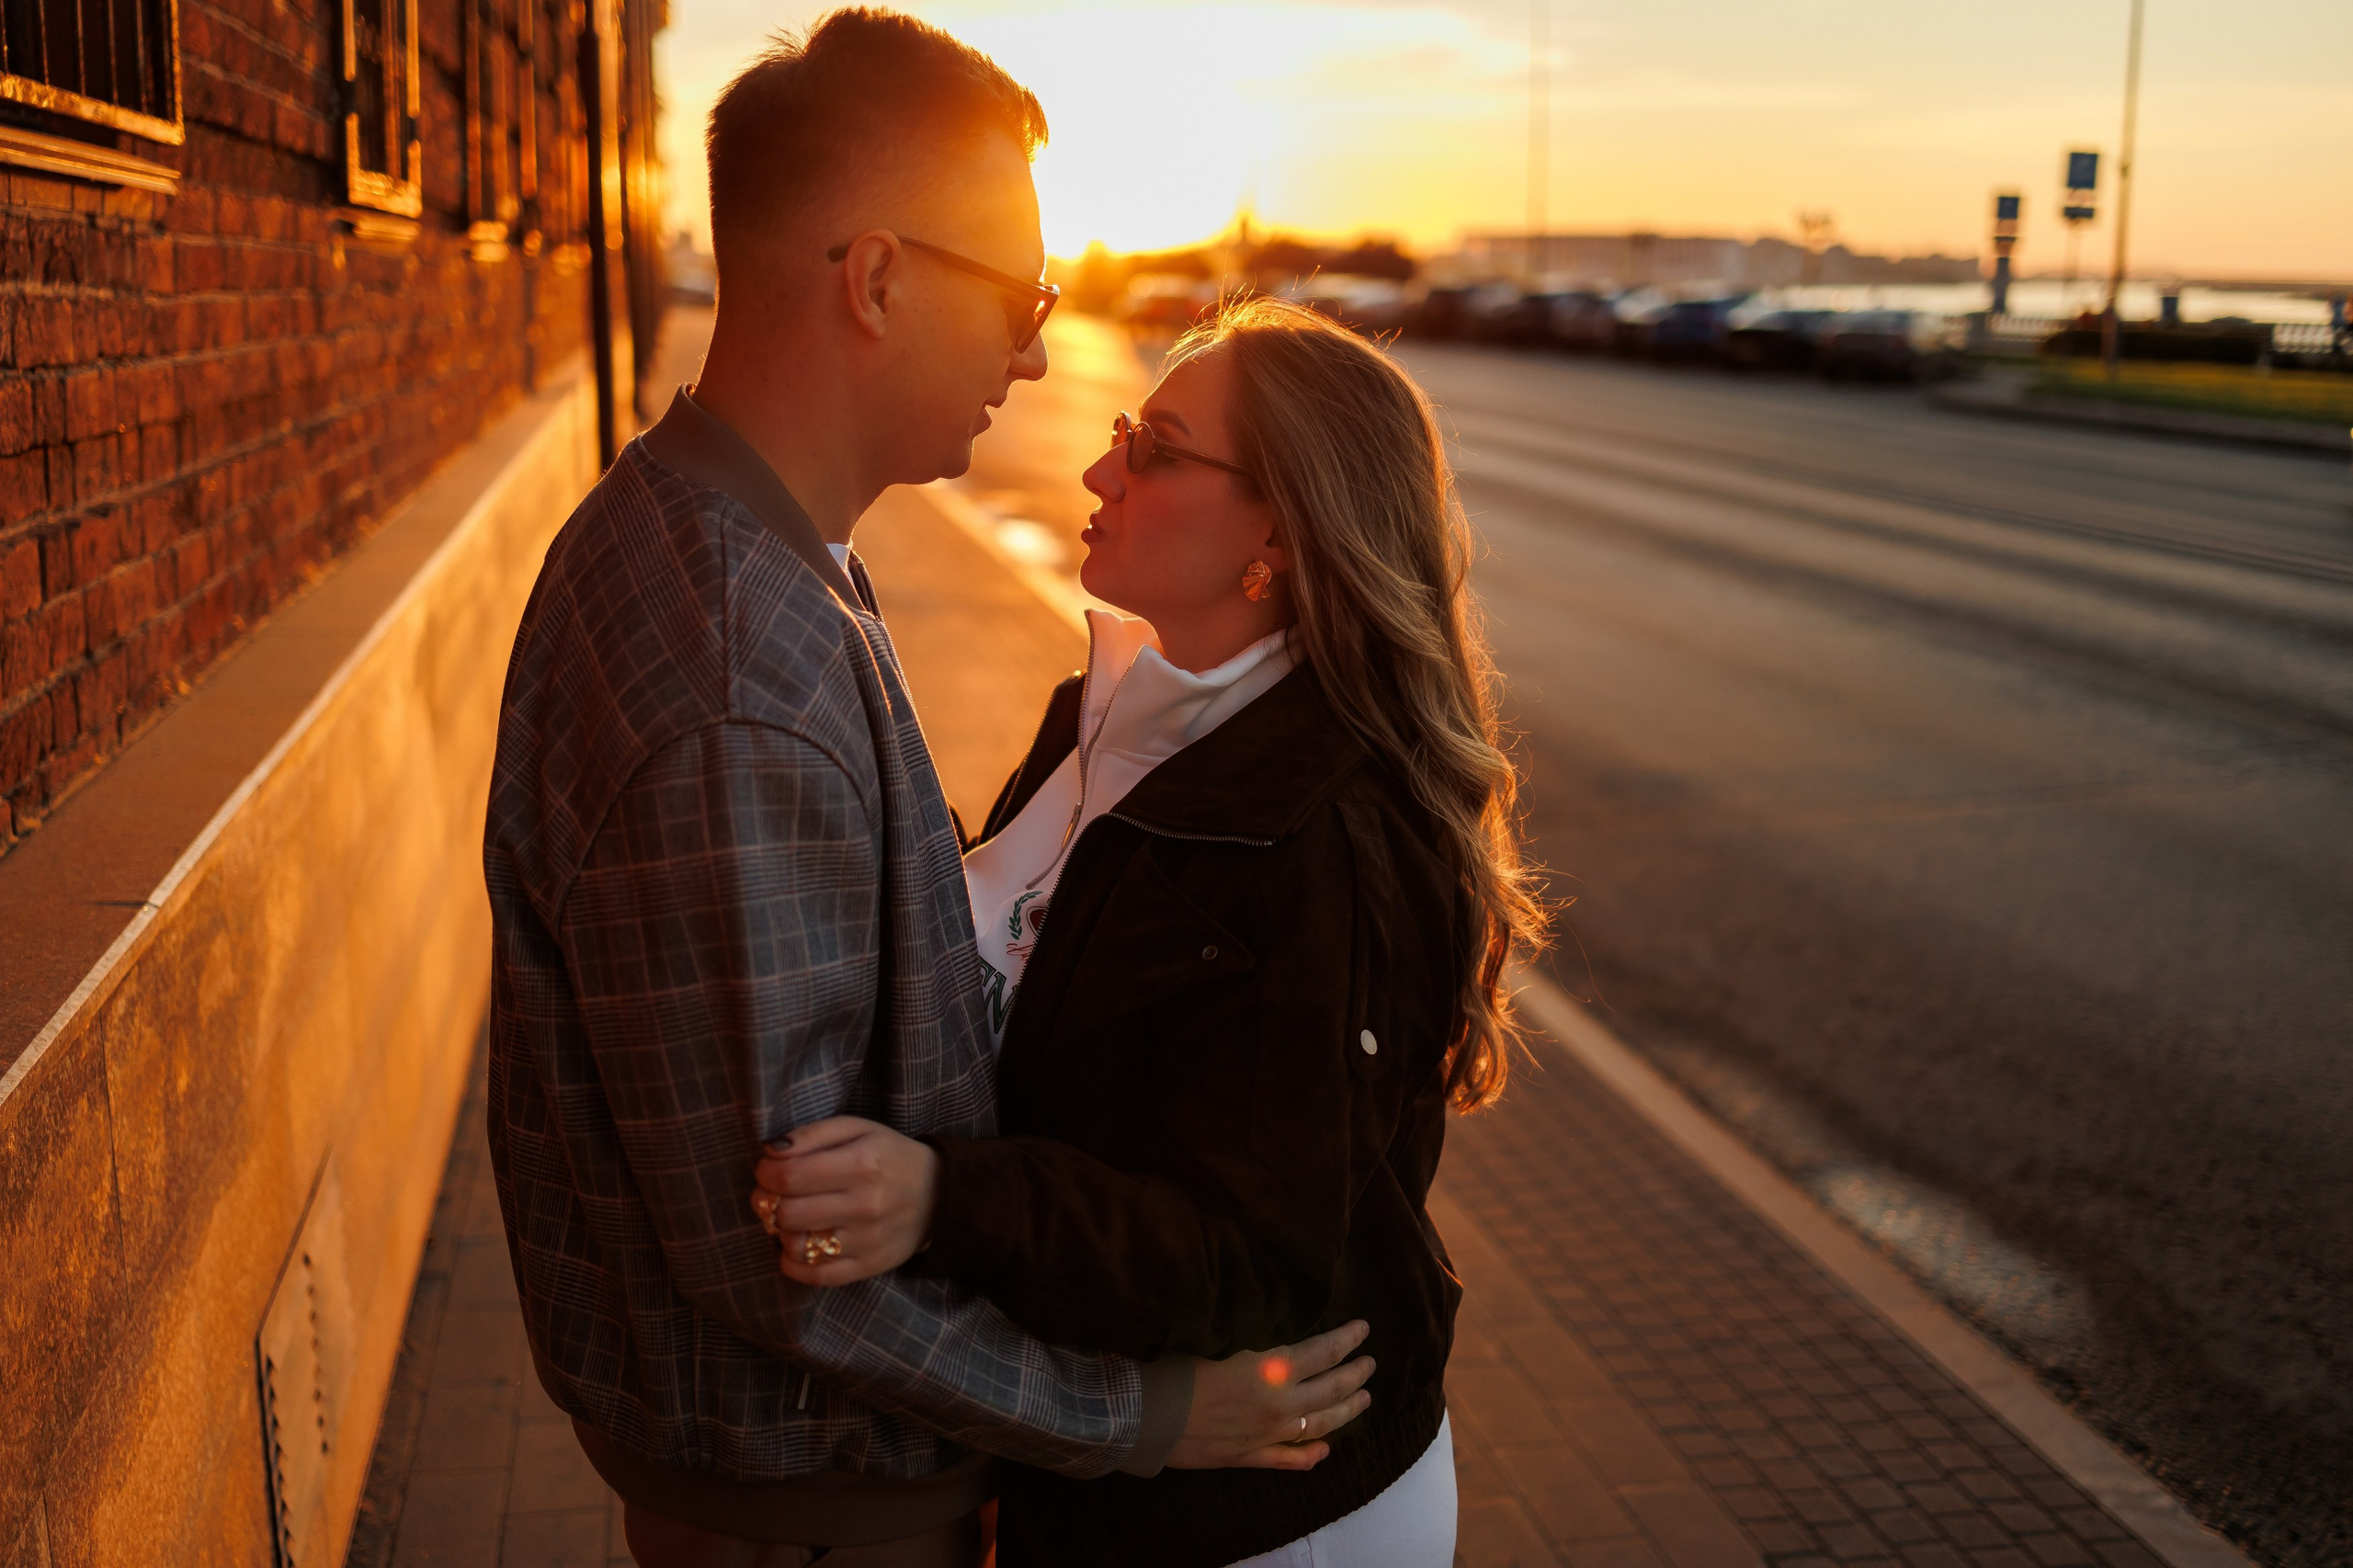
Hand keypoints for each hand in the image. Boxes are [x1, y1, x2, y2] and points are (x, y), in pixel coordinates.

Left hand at [750, 1118, 936, 1285]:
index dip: (765, 1173)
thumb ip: (812, 1134)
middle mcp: (865, 1204)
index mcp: (861, 1163)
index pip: (788, 1176)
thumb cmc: (888, 1155)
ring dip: (783, 1231)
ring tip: (793, 1218)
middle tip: (774, 1195)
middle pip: (788, 1213)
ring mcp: (868, 1240)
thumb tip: (770, 1152)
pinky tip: (798, 1247)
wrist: (938, 1194)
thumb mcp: (857, 1128)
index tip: (768, 1170)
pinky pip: (816, 1275)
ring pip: (797, 1246)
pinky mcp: (870, 1266)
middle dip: (768, 1202)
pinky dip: (794, 1264)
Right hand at [1164, 1320, 1375, 1470]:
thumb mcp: (1218, 1343)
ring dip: (1347, 1411)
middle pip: (1330, 1389)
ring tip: (1365, 1399)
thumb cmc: (1174, 1370)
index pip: (1323, 1352)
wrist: (1144, 1418)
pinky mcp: (1249, 1458)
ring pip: (1321, 1425)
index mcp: (1270, 1371)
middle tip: (1370, 1363)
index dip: (1346, 1339)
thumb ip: (1253, 1349)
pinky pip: (1288, 1460)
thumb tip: (1272, 1342)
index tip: (1363, 1328)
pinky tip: (1326, 1452)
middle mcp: (1278, 1406)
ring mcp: (1267, 1436)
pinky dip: (1311, 1456)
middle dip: (1356, 1374)